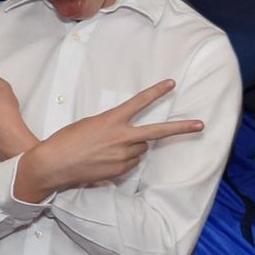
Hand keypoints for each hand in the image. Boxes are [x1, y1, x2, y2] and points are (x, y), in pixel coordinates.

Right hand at [15, 81, 205, 198]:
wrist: (54, 164)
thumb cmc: (67, 140)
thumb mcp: (89, 125)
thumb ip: (113, 127)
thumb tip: (131, 138)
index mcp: (112, 120)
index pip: (139, 103)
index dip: (156, 92)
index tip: (171, 83)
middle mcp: (122, 137)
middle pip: (158, 132)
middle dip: (181, 128)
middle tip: (200, 124)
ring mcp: (123, 156)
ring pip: (140, 148)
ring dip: (133, 147)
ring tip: (108, 148)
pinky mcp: (121, 171)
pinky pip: (131, 162)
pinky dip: (124, 160)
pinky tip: (105, 160)